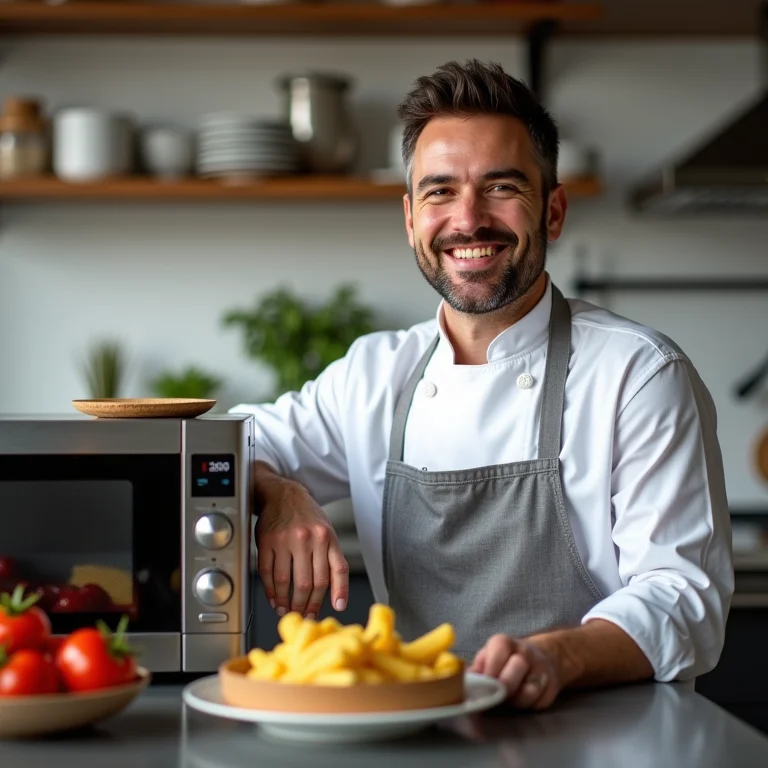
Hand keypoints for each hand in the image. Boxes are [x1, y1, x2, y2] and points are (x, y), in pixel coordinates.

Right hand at [254, 464, 348, 618]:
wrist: (284, 494)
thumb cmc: (308, 516)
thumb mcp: (327, 532)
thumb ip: (333, 561)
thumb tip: (338, 597)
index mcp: (326, 536)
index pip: (335, 571)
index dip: (338, 592)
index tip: (337, 608)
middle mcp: (307, 538)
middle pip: (308, 582)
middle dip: (306, 604)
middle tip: (305, 614)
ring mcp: (285, 540)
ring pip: (286, 581)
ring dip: (287, 602)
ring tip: (288, 610)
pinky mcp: (266, 541)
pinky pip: (268, 572)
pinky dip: (271, 591)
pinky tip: (274, 599)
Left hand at [469, 634, 560, 709]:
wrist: (540, 657)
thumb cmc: (504, 660)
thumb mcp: (487, 657)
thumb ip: (476, 669)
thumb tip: (463, 681)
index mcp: (503, 643)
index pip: (497, 655)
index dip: (490, 673)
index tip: (485, 686)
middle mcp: (524, 651)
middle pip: (514, 671)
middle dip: (504, 689)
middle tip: (498, 696)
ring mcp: (541, 667)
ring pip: (529, 690)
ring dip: (517, 701)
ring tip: (511, 699)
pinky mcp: (552, 684)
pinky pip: (540, 701)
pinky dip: (531, 705)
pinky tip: (525, 699)